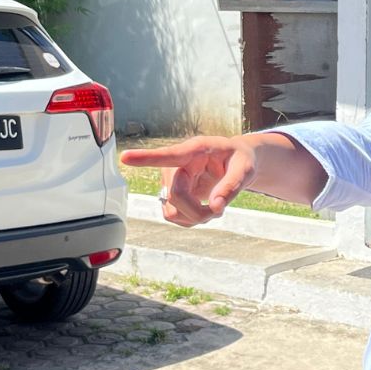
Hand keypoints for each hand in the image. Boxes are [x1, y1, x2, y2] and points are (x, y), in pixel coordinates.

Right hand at [119, 136, 254, 226]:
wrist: (236, 162)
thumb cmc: (240, 159)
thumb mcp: (245, 169)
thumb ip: (231, 187)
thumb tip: (215, 207)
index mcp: (196, 150)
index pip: (169, 155)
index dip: (146, 158)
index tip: (125, 157)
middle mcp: (178, 164)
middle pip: (176, 196)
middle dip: (198, 212)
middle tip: (219, 211)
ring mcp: (172, 180)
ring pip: (171, 210)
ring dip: (194, 217)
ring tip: (214, 208)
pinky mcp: (171, 194)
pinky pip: (173, 215)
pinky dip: (190, 219)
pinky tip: (203, 209)